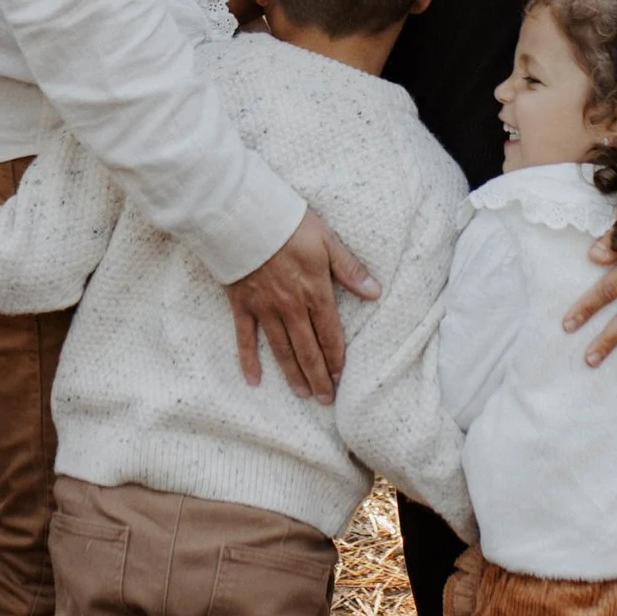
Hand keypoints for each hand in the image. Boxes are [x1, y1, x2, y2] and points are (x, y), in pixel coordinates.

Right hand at [226, 207, 379, 397]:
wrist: (241, 216)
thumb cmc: (287, 223)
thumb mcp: (326, 240)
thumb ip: (349, 269)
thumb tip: (375, 292)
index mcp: (314, 292)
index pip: (330, 334)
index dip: (336, 358)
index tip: (341, 377)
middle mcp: (291, 307)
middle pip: (308, 349)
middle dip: (319, 376)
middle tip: (325, 400)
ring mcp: (264, 308)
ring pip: (282, 349)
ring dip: (293, 374)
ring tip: (302, 394)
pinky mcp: (241, 305)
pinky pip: (246, 338)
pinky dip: (249, 360)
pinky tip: (254, 380)